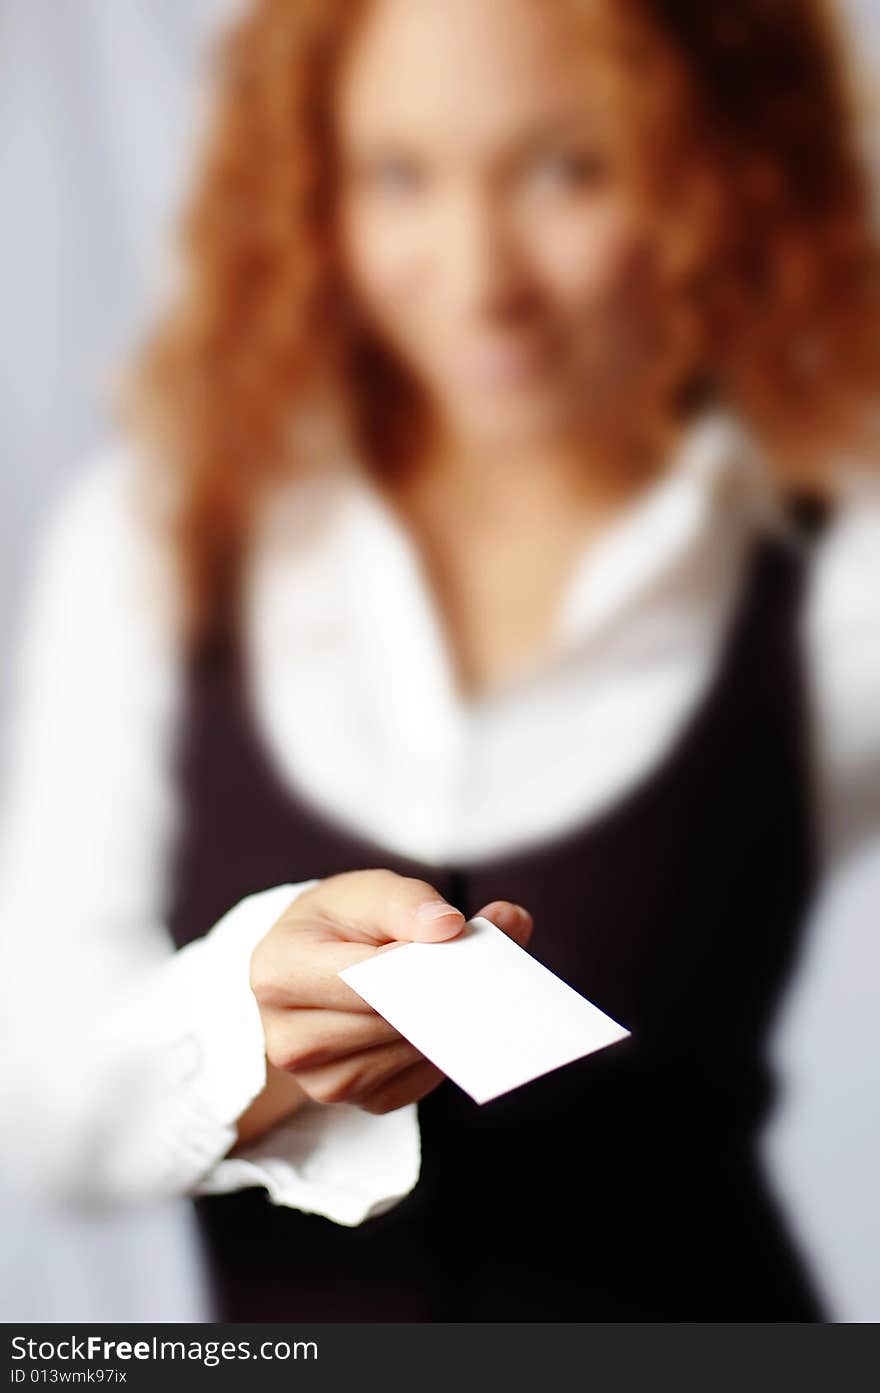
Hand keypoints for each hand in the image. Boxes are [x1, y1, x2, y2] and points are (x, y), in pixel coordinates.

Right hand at [249, 869, 532, 1115]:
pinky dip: (440, 1049)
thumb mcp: (362, 893)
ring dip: (445, 1022)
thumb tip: (450, 926)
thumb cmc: (337, 925)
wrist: (311, 969)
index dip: (411, 963)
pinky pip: (418, 1080)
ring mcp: (321, 1081)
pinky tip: (446, 1019)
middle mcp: (288, 1039)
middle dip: (439, 992)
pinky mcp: (359, 1102)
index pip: (356, 978)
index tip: (460, 942)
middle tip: (487, 965)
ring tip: (471, 986)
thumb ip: (407, 901)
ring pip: (407, 1052)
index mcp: (278, 972)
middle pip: (386, 1022)